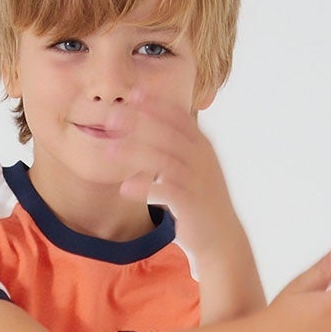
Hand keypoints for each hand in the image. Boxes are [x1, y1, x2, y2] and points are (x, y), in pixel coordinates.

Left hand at [115, 90, 236, 256]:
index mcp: (201, 146)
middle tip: (111, 116)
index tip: (133, 93)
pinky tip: (125, 188)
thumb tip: (142, 136)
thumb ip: (172, 150)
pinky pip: (166, 192)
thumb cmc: (199, 202)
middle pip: (168, 133)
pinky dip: (145, 188)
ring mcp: (197, 181)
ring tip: (109, 151)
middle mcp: (201, 159)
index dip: (156, 104)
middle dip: (138, 122)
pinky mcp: (191, 204)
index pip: (178, 117)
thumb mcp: (191, 169)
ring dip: (135, 153)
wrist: (221, 238)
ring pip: (164, 160)